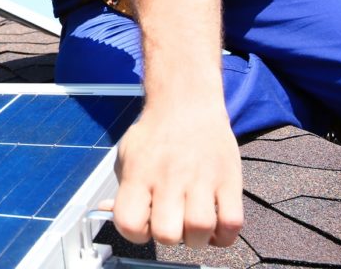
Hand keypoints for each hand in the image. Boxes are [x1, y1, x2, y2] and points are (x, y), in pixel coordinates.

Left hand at [110, 106, 242, 247]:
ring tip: (192, 224)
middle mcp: (169, 178)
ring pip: (200, 232)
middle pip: (167, 235)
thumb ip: (121, 189)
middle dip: (167, 238)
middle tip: (170, 223)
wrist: (186, 102)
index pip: (129, 223)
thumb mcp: (127, 156)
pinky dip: (224, 236)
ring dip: (196, 239)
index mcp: (139, 174)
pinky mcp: (229, 181)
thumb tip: (109, 212)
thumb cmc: (154, 134)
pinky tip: (214, 226)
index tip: (142, 223)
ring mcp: (201, 180)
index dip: (134, 233)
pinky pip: (232, 224)